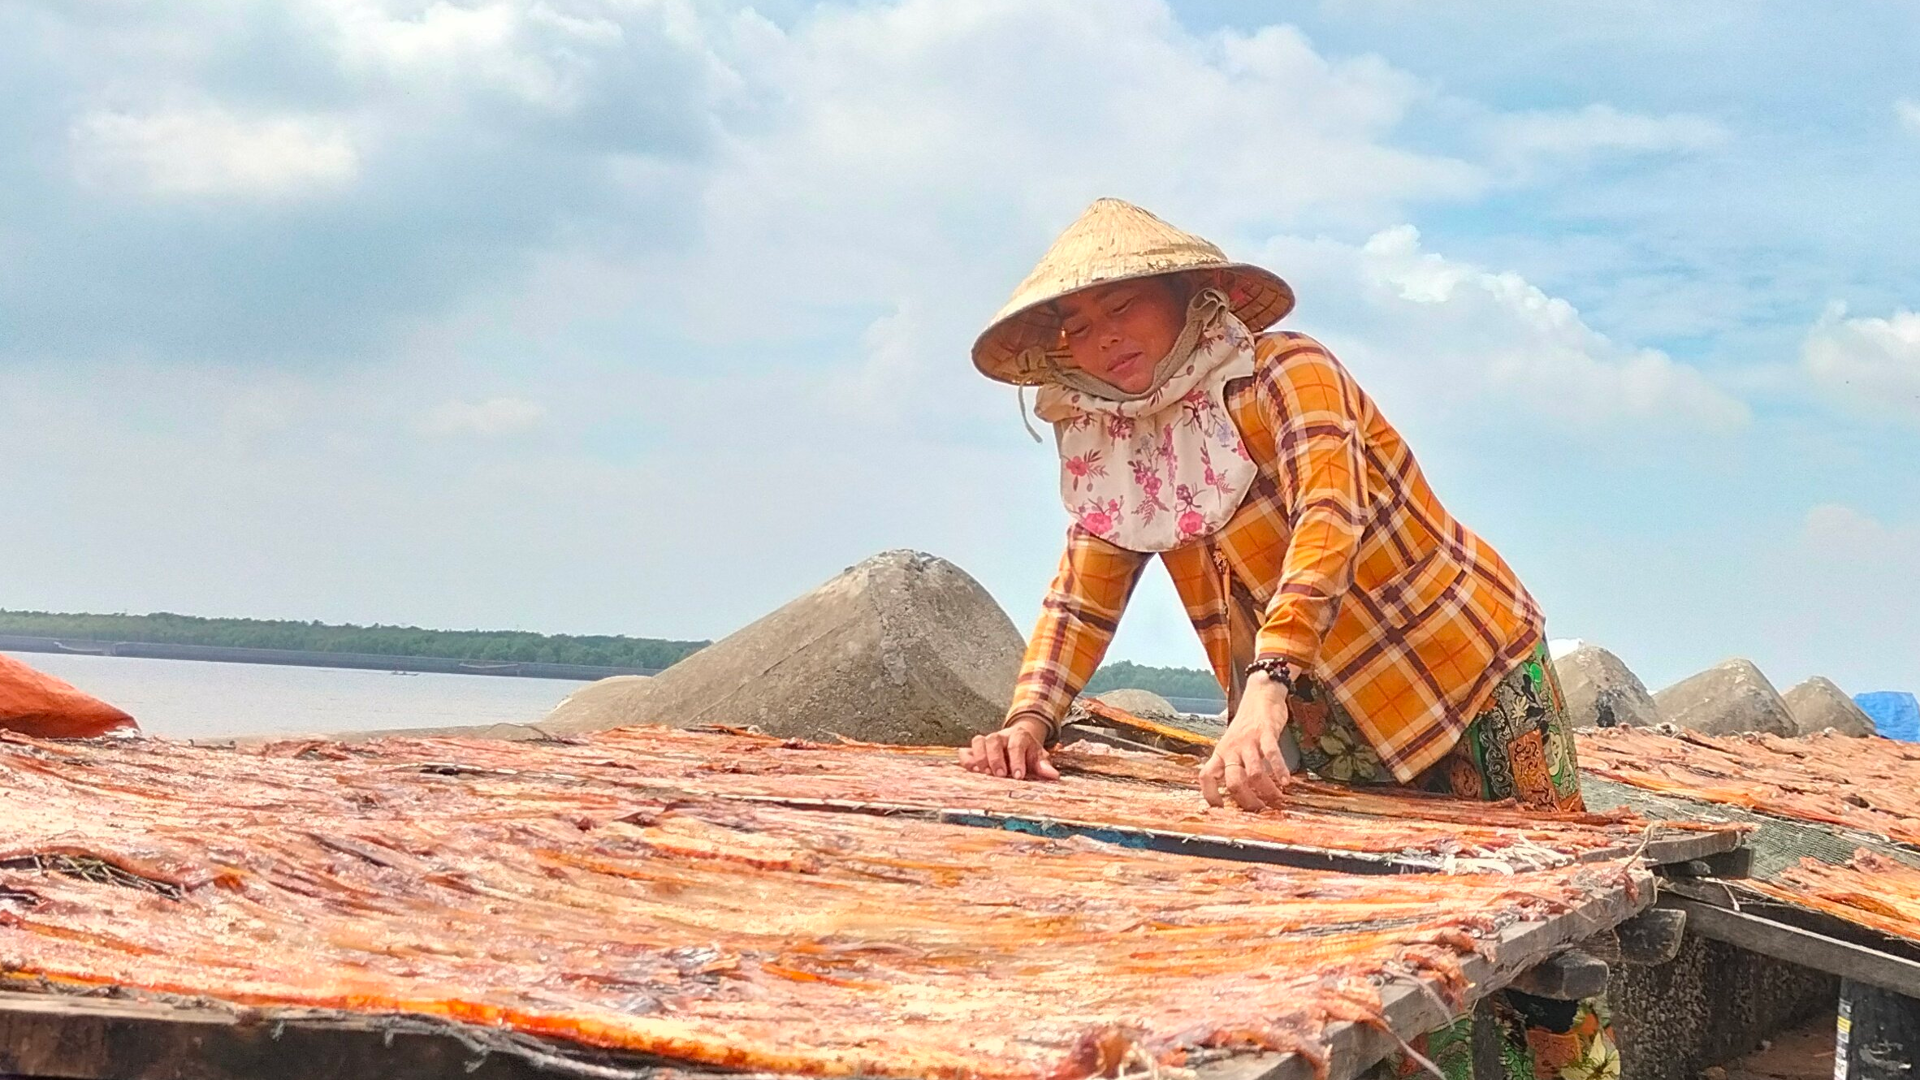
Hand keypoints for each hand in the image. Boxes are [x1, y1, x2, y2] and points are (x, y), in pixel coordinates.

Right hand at [959, 716, 1059, 780]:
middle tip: (999, 775)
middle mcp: (1001, 736)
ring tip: (985, 773)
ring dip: (980, 758)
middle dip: (996, 758)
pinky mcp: (975, 750)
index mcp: (1019, 736)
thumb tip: (1053, 775)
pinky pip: (966, 751)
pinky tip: (971, 771)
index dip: (1017, 760)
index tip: (1018, 775)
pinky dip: (967, 760)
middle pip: (994, 740)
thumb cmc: (1028, 752)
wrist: (1018, 740)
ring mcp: (987, 742)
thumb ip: (1044, 766)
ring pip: (979, 741)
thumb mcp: (1039, 757)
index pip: (1017, 744)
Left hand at [1200, 673, 1291, 809]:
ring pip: (1253, 773)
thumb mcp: (1234, 745)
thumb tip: (1241, 793)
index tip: (1222, 810)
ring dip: (1267, 790)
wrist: (1260, 694)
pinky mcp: (1265, 732)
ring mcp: (1247, 741)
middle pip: (1233, 782)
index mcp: (1220, 753)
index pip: (1206, 777)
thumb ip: (1235, 765)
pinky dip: (1280, 770)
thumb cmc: (1248, 725)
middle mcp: (1231, 748)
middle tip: (1261, 810)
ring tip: (1278, 799)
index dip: (1210, 795)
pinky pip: (1271, 754)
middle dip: (1248, 801)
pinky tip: (1286, 781)